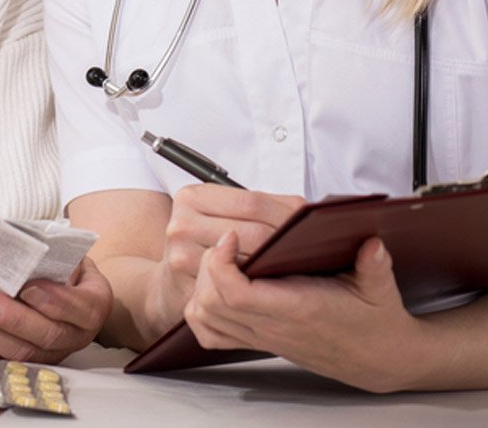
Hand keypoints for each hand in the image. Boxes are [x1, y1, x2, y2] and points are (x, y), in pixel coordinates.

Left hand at [0, 258, 113, 363]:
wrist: (66, 289)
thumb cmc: (65, 268)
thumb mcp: (70, 255)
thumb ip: (56, 257)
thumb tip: (27, 255)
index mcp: (93, 306)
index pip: (81, 309)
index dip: (55, 301)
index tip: (29, 287)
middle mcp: (75, 335)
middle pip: (47, 335)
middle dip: (13, 319)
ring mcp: (51, 353)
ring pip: (21, 352)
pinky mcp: (26, 362)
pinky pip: (0, 358)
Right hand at [148, 185, 303, 332]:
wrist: (173, 279)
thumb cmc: (209, 241)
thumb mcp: (226, 212)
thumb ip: (261, 205)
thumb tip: (306, 210)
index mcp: (191, 197)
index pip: (254, 203)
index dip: (287, 216)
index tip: (310, 227)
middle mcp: (181, 225)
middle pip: (254, 234)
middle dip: (288, 244)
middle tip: (314, 251)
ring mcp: (182, 259)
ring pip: (250, 265)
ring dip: (279, 269)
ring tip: (299, 269)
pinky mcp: (188, 291)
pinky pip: (237, 292)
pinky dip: (261, 292)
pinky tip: (276, 290)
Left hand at [185, 233, 422, 392]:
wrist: (376, 358)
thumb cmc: (375, 321)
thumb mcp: (380, 289)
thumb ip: (375, 265)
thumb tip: (373, 243)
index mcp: (299, 309)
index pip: (237, 294)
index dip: (222, 262)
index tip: (231, 235)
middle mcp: (274, 327)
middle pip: (211, 302)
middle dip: (207, 266)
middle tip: (224, 241)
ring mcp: (262, 337)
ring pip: (204, 318)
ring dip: (200, 285)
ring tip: (219, 259)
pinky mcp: (258, 343)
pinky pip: (211, 335)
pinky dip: (201, 311)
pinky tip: (214, 288)